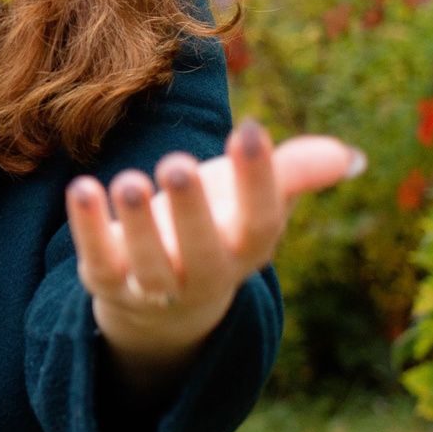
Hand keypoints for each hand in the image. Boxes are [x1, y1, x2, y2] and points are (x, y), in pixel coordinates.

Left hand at [66, 120, 362, 364]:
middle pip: (201, 250)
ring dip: (137, 223)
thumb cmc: (218, 227)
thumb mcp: (255, 200)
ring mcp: (155, 284)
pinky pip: (97, 259)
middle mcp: (204, 273)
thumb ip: (297, 174)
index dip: (258, 180)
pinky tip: (82, 188)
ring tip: (128, 180)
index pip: (260, 221)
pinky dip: (87, 228)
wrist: (166, 302)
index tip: (251, 128)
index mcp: (246, 249)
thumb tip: (350, 157)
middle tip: (176, 163)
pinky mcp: (109, 282)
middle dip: (190, 210)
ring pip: (148, 262)